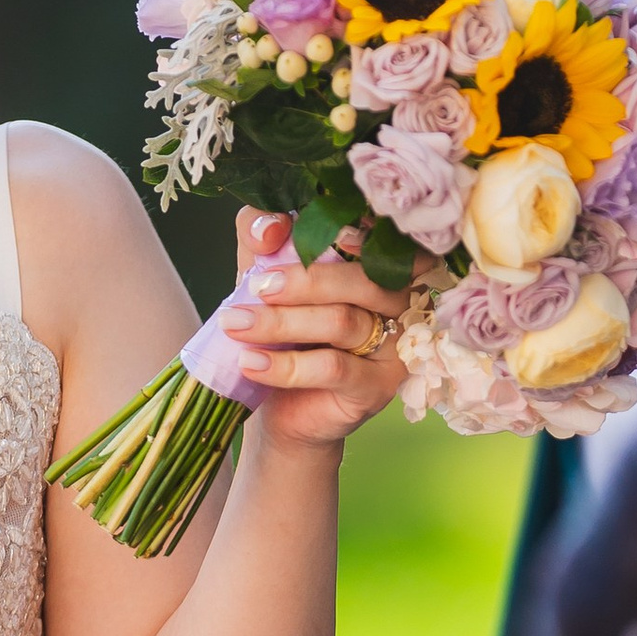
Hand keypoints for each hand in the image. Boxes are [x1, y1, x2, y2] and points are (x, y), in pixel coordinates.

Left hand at [222, 210, 410, 448]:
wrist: (284, 410)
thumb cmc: (284, 339)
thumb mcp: (267, 283)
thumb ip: (265, 247)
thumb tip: (268, 225)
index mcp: (381, 265)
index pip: (372, 237)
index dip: (335, 228)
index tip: (280, 232)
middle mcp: (400, 300)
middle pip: (360, 279)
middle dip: (302, 280)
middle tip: (256, 287)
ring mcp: (396, 346)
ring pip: (342, 322)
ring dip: (281, 323)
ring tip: (236, 326)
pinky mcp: (380, 386)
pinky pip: (333, 368)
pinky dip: (287, 365)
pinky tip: (251, 363)